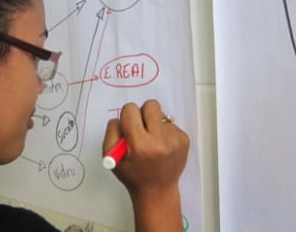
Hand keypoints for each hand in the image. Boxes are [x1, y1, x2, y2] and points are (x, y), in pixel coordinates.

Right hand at [103, 99, 189, 230]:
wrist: (157, 191)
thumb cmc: (132, 174)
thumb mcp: (111, 156)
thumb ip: (112, 132)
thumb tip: (122, 116)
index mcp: (139, 145)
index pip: (131, 109)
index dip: (127, 116)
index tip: (129, 125)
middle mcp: (160, 141)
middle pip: (150, 105)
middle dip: (143, 114)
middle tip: (141, 128)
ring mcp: (175, 140)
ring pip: (161, 115)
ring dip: (154, 124)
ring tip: (151, 141)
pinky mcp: (184, 140)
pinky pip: (171, 124)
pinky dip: (164, 132)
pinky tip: (161, 147)